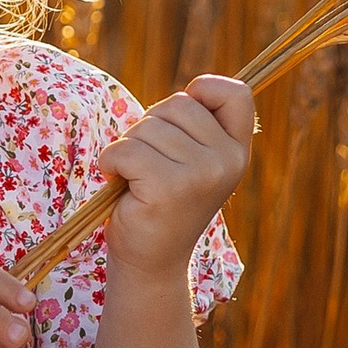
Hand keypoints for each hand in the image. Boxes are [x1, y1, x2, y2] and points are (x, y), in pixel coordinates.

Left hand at [99, 76, 254, 278]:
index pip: (236, 93)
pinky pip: (126, 150)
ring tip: (138, 179)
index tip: (181, 114)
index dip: (204, 89)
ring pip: (147, 127)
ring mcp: (203, 174)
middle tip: (150, 163)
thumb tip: (197, 88)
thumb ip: (197, 125)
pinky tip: (120, 184)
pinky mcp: (171, 187)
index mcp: (237, 150)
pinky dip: (111, 162)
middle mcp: (228, 160)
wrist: (151, 259)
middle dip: (150, 126)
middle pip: (177, 104)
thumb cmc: (160, 199)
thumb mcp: (191, 159)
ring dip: (128, 148)